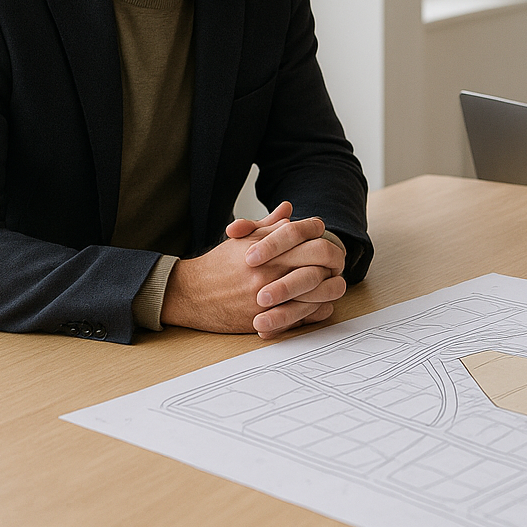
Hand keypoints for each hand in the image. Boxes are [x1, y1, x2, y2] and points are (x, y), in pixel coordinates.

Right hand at [162, 201, 348, 336]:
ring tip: (333, 284)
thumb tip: (289, 210)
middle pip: (319, 260)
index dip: (321, 235)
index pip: (307, 236)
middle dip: (333, 260)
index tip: (324, 240)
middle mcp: (271, 270)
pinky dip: (316, 310)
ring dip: (330, 287)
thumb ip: (268, 225)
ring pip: (317, 290)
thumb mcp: (242, 239)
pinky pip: (303, 316)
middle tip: (336, 262)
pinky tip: (319, 305)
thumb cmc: (217, 265)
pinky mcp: (267, 317)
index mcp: (267, 249)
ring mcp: (270, 295)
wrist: (190, 294)